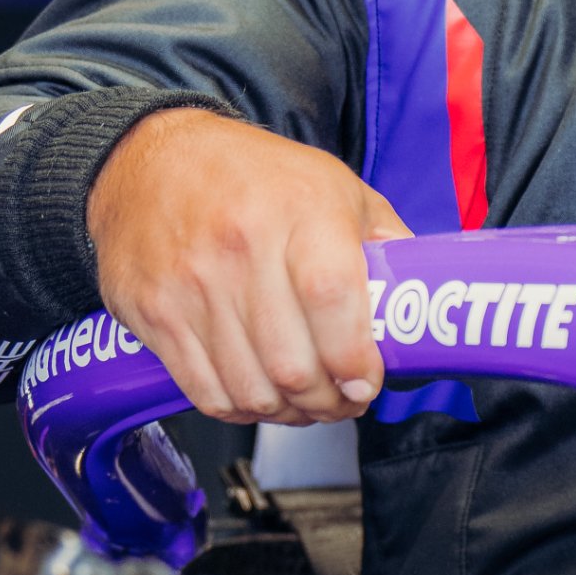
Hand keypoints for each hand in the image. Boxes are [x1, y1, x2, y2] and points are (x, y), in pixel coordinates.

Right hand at [88, 108, 405, 424]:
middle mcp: (241, 249)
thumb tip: (426, 299)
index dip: (356, 359)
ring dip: (288, 414)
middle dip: (329, 402)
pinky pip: (206, 392)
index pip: (333, 302)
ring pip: (250, 390)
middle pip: (292, 364)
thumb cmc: (253, 176)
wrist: (149, 160)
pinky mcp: (155, 314)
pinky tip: (260, 396)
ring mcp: (191, 286)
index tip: (368, 381)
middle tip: (343, 401)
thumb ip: (385, 242)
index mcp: (299, 212)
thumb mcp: (335, 186)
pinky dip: (241, 410)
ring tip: (306, 403)